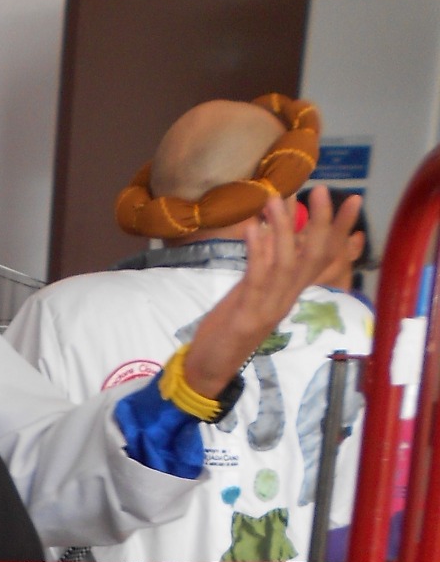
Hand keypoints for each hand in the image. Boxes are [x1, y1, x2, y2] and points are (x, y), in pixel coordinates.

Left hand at [181, 187, 363, 397]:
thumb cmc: (228, 329)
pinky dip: (257, 253)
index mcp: (290, 294)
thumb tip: (275, 230)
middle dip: (321, 223)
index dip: (339, 230)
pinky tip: (253, 229)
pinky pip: (257, 281)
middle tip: (322, 189)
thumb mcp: (251, 293)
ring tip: (276, 199)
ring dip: (283, 231)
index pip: (323, 259)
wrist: (208, 372)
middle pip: (314, 259)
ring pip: (286, 265)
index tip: (353, 199)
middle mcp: (286, 300)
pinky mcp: (247, 317)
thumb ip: (266, 265)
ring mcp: (269, 309)